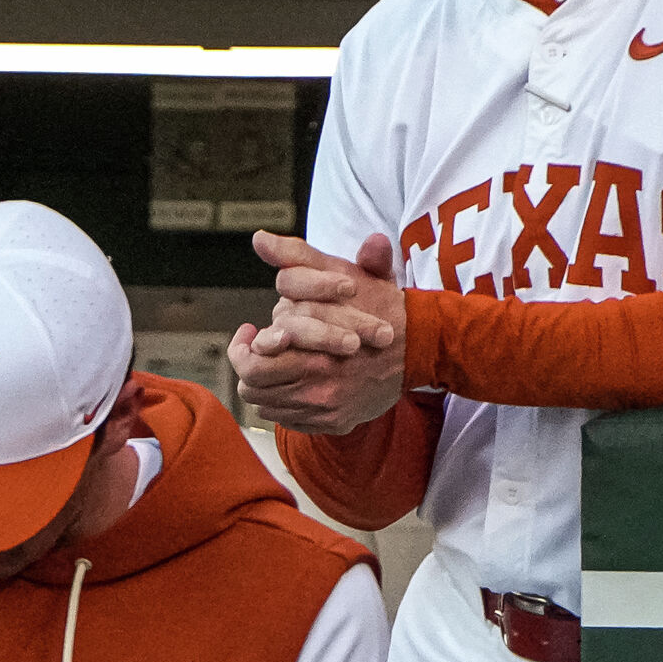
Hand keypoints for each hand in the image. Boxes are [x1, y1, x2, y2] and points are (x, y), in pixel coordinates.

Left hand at [228, 231, 406, 434]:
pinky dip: (286, 404)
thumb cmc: (379, 305)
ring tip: (273, 362)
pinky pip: (292, 421)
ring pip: (269, 406)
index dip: (242, 349)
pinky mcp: (336, 422)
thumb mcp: (341, 273)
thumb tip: (259, 238)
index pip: (252, 366)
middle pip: (254, 390)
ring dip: (265, 386)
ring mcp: (327, 408)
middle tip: (254, 350)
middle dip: (248, 368)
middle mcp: (318, 386)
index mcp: (313, 353)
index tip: (249, 332)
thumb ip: (298, 256)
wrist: (420, 343)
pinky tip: (294, 380)